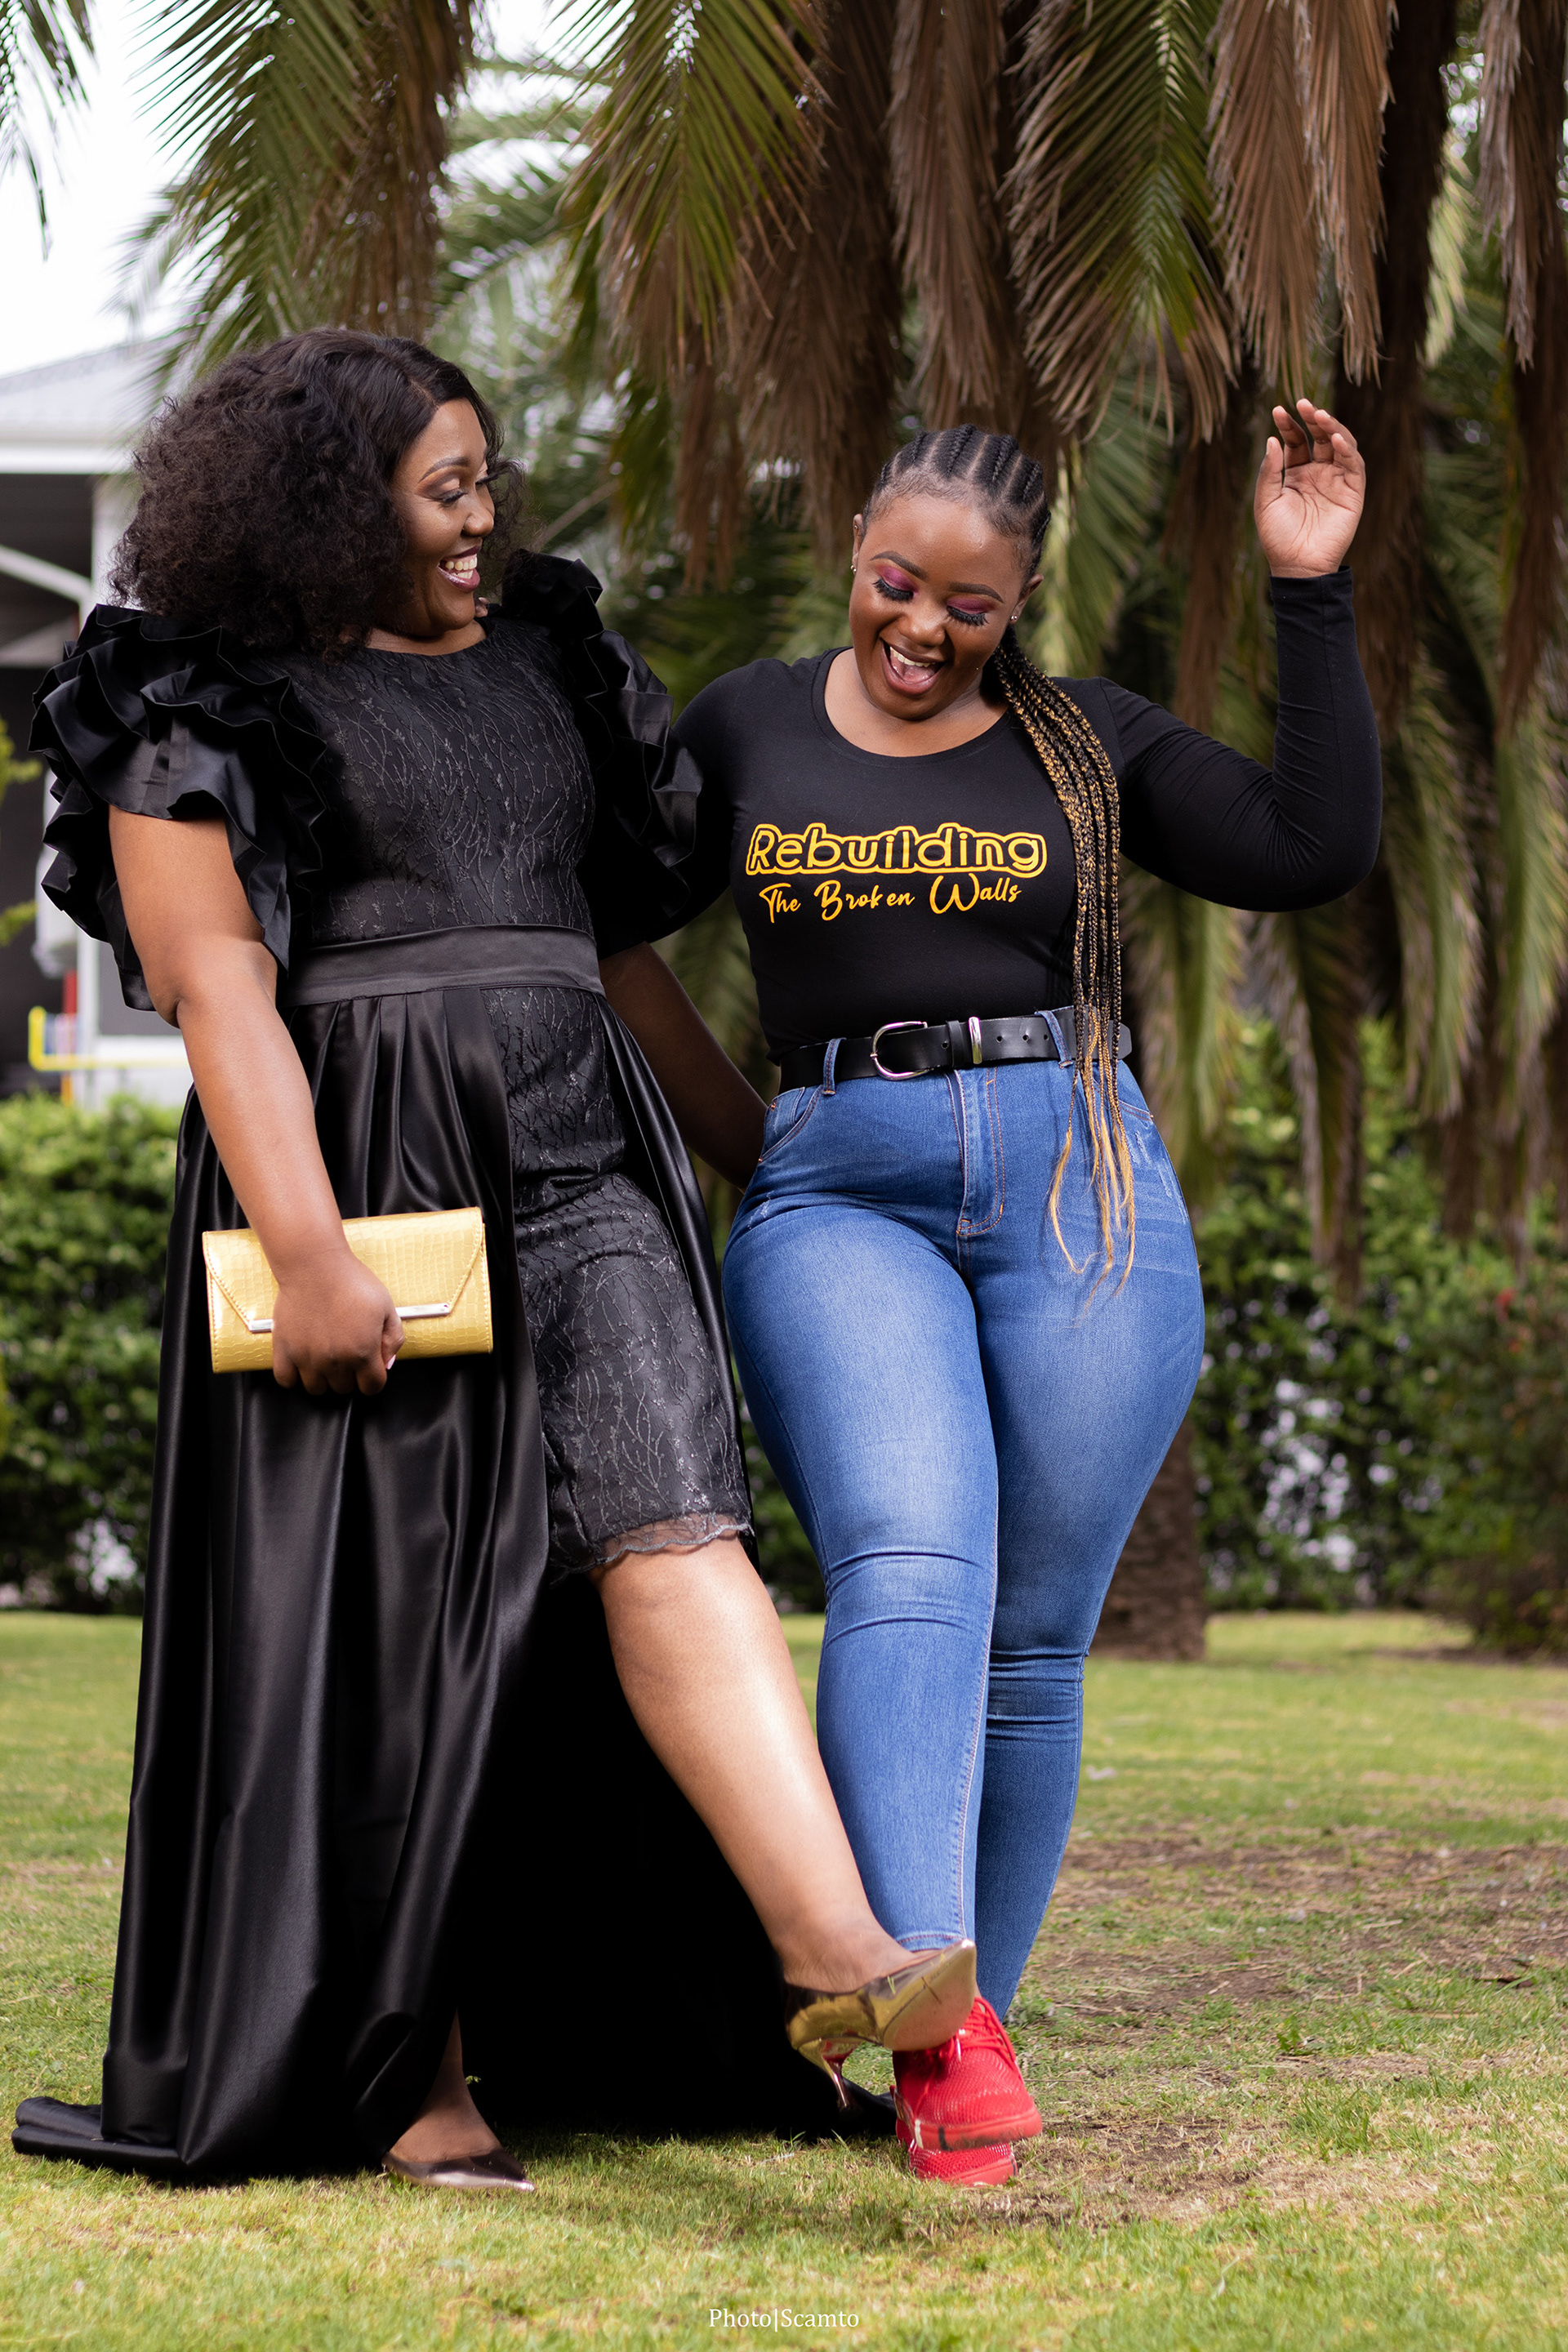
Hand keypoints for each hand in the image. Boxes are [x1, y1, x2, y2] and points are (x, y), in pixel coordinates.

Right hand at [270, 1246, 403, 1396]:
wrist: (315, 1265)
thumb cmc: (351, 1281)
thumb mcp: (386, 1306)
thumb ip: (393, 1338)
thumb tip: (387, 1363)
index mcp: (363, 1351)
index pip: (372, 1387)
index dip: (374, 1378)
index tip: (369, 1369)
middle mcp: (335, 1360)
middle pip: (344, 1389)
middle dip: (350, 1376)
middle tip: (346, 1354)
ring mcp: (307, 1357)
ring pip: (316, 1388)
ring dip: (323, 1378)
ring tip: (325, 1357)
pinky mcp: (284, 1349)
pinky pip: (286, 1380)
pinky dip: (294, 1376)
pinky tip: (302, 1361)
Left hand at [1254, 398, 1364, 578]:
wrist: (1298, 566)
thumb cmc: (1278, 538)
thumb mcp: (1266, 501)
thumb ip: (1269, 471)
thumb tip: (1272, 440)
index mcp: (1296, 474)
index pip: (1295, 441)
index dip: (1288, 425)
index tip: (1278, 410)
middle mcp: (1318, 473)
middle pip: (1319, 437)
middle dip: (1312, 419)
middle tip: (1302, 403)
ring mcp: (1336, 480)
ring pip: (1339, 445)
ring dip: (1332, 428)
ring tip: (1320, 415)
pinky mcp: (1353, 491)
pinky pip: (1353, 464)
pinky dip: (1347, 449)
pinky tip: (1334, 439)